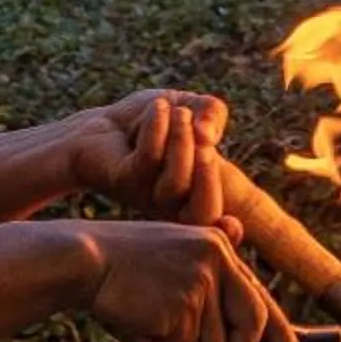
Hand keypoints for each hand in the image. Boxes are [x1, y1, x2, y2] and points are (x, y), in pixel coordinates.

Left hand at [70, 89, 229, 226]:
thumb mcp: (193, 107)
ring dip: (181, 140)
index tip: (235, 225)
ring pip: (174, 184)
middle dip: (210, 179)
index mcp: (196, 196)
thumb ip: (213, 113)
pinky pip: (147, 159)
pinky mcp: (123, 181)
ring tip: (179, 112)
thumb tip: (206, 135)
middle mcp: (172, 206)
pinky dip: (157, 127)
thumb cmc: (154, 120)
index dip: (230, 234)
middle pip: (202, 216)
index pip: (218, 224)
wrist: (105, 121)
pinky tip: (158, 108)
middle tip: (206, 142)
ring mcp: (146, 197)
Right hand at [81, 220, 298, 341]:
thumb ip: (209, 286)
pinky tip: (139, 326)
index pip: (258, 296)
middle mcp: (217, 261)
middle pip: (250, 326)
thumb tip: (247, 325)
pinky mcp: (181, 308)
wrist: (84, 259)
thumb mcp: (172, 264)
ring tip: (149, 324)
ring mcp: (200, 283)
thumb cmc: (124, 265)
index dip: (278, 331)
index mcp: (218, 247)